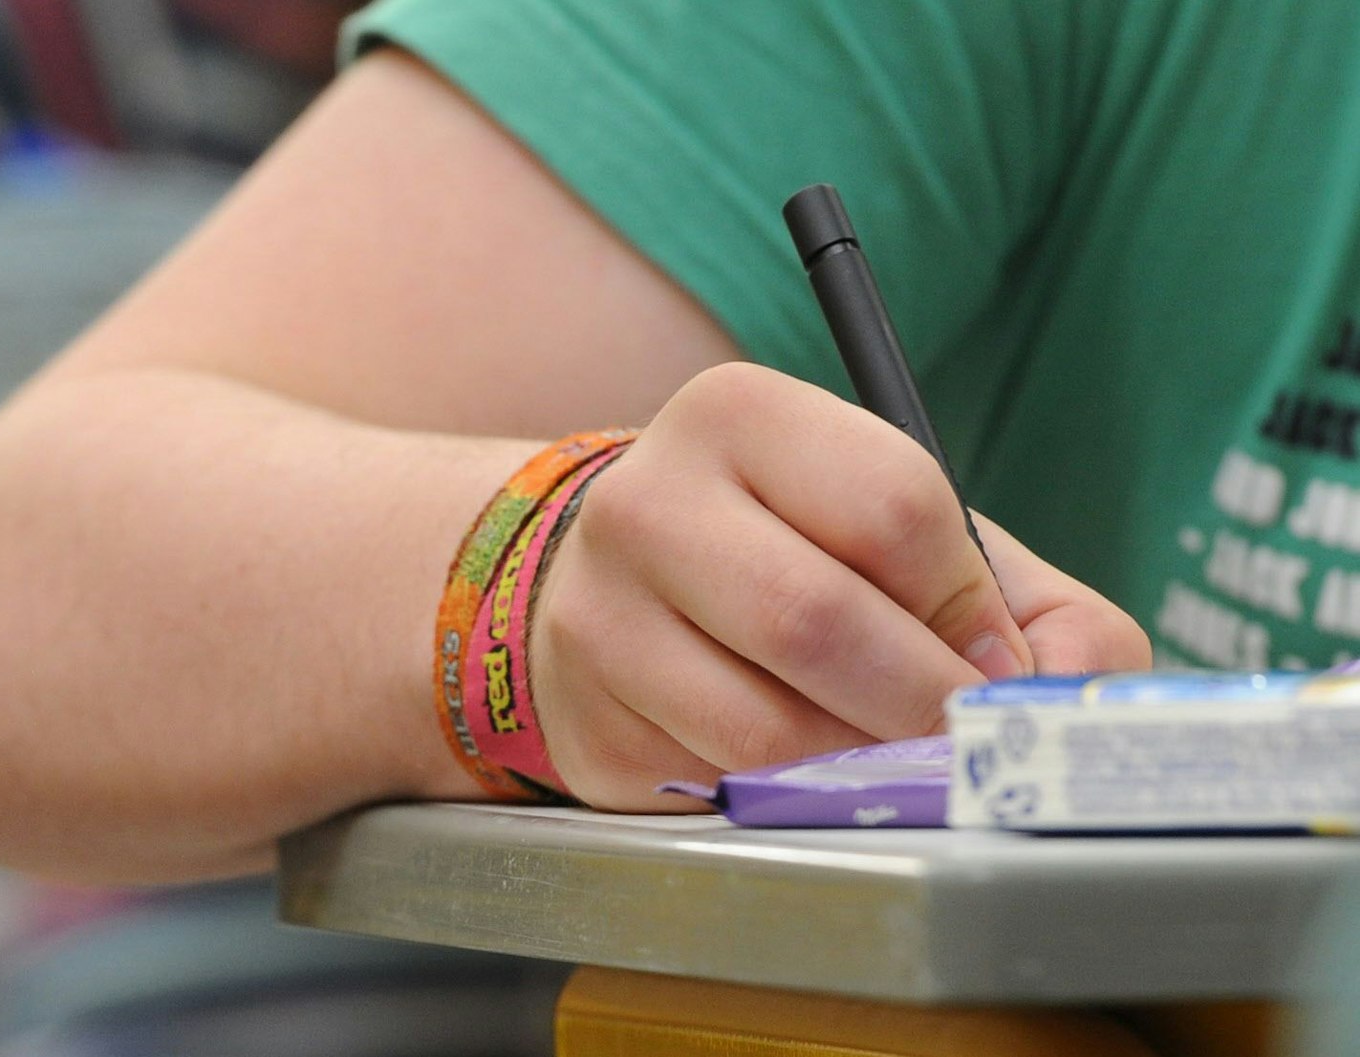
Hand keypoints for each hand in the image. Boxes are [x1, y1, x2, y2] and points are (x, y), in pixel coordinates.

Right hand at [529, 362, 1149, 809]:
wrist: (622, 587)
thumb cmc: (798, 555)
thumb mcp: (914, 538)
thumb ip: (1034, 608)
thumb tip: (1064, 703)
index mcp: (739, 415)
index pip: (892, 507)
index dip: (966, 606)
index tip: (987, 655)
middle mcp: (646, 502)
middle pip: (815, 620)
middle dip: (922, 704)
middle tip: (962, 738)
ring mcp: (598, 618)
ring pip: (766, 731)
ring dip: (860, 765)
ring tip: (881, 753)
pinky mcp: (589, 723)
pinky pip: (720, 791)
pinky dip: (791, 800)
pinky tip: (796, 768)